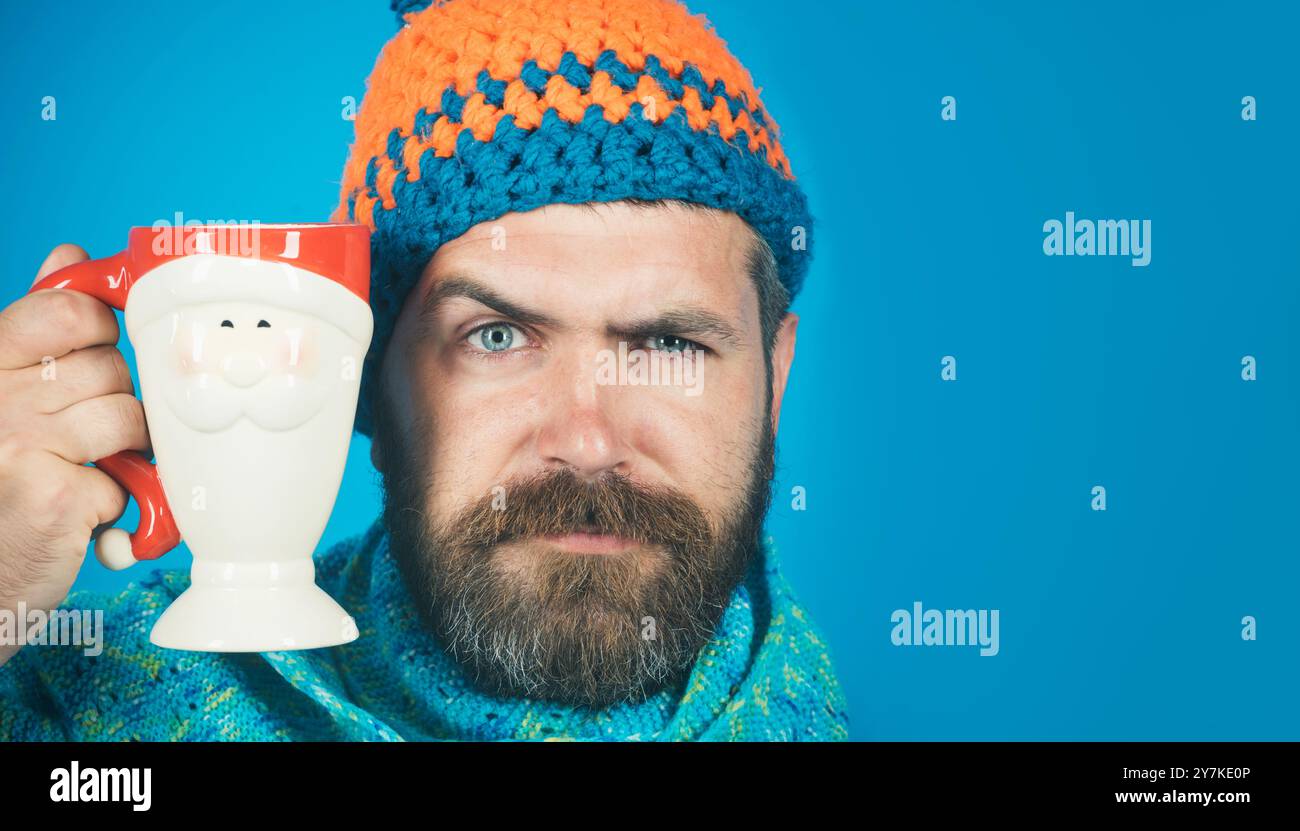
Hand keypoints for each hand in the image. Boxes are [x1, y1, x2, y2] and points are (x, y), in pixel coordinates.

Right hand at [0, 244, 148, 666]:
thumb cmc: (2, 477)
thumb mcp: (5, 390)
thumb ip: (37, 326)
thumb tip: (70, 254)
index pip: (69, 310)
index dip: (101, 331)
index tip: (98, 354)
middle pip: (111, 367)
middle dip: (115, 399)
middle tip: (82, 433)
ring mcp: (20, 445)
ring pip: (129, 416)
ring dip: (124, 448)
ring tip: (87, 467)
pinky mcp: (52, 497)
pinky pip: (129, 475)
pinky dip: (119, 497)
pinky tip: (83, 508)